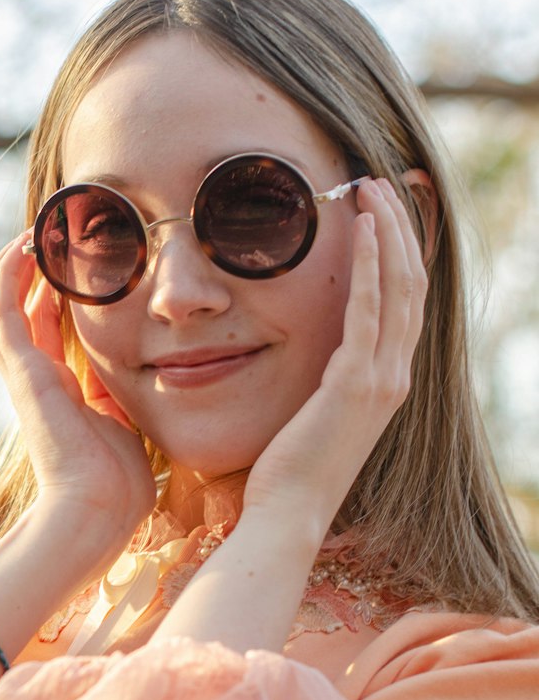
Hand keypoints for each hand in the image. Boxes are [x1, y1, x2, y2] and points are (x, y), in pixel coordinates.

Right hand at [0, 235, 156, 561]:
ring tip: (30, 234)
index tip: (64, 263)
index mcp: (56, 393)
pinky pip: (1, 312)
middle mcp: (33, 380)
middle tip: (42, 238)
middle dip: (20, 275)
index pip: (42, 332)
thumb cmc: (118, 484)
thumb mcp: (124, 425)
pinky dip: (7, 276)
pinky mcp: (22, 372)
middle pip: (9, 315)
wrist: (98, 508)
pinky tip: (24, 248)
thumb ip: (117, 397)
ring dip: (6, 269)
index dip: (47, 295)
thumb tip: (133, 374)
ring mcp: (22, 375)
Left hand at [241, 177, 427, 540]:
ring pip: (399, 288)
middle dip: (401, 230)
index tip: (389, 213)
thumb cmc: (289, 472)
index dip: (403, 254)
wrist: (288, 514)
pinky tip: (362, 228)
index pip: (406, 304)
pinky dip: (369, 264)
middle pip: (412, 285)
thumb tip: (314, 357)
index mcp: (387, 383)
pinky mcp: (355, 383)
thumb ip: (326, 381)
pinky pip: (367, 310)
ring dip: (388, 233)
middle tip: (381, 185)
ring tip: (372, 188)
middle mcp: (395, 377)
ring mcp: (382, 380)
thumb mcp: (315, 415)